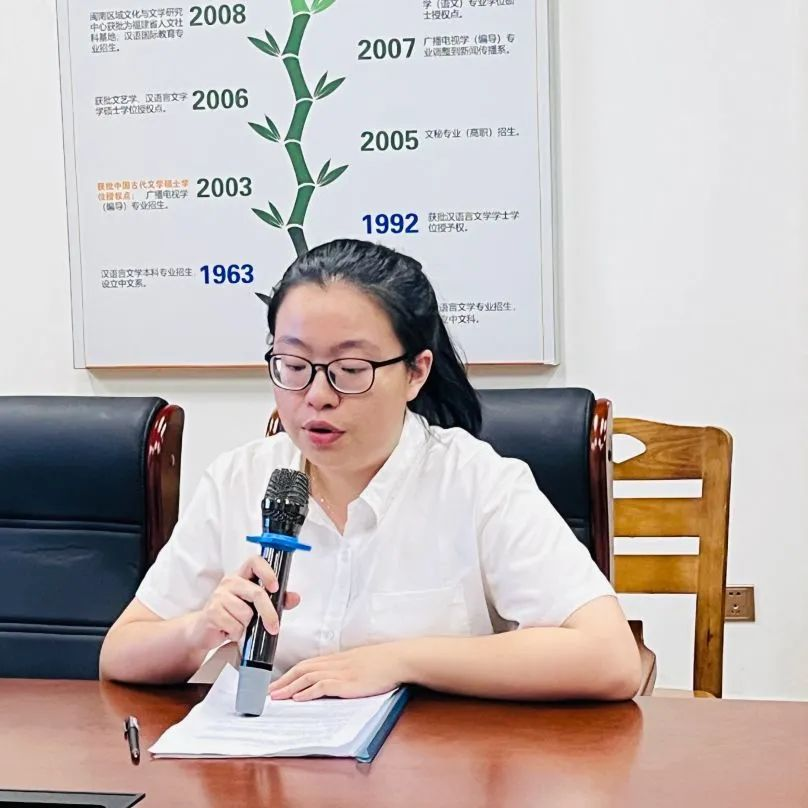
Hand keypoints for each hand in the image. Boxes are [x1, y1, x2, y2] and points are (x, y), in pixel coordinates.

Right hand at [186, 556, 300, 651]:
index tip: (275, 587)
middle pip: (257, 593)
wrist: (203, 630)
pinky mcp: (212, 612)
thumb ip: (276, 601)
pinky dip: (236, 633)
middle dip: (269, 613)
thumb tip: (295, 598)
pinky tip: (229, 631)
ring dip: (246, 626)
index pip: (254, 561)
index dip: (267, 571)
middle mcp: (230, 582)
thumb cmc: (231, 614)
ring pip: (246, 613)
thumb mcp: (255, 607)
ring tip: (238, 625)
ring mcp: (219, 596)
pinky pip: (235, 626)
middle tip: (274, 627)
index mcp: (241, 576)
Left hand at [268, 643, 406, 700]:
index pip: (306, 664)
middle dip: (284, 681)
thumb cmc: (381, 662)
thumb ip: (343, 668)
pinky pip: (323, 686)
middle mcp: (335, 663)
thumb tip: (332, 679)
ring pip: (308, 677)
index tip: (277, 683)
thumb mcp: (358, 661)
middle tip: (268, 692)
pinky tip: (298, 698)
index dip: (289, 674)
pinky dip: (308, 692)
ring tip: (277, 697)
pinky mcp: (347, 683)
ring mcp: (340, 672)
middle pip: (302, 669)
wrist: (396, 659)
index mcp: (336, 658)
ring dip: (290, 687)